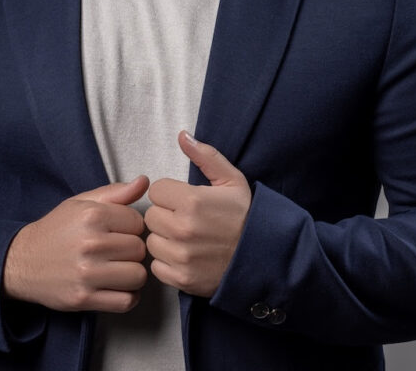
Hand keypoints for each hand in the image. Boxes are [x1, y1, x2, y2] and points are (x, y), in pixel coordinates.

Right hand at [2, 175, 149, 312]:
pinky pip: (126, 301)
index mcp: (93, 215)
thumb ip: (115, 192)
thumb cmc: (55, 230)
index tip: (117, 232)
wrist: (21, 262)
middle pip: (139, 250)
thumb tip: (144, 182)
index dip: (131, 227)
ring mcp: (87, 274)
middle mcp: (91, 244)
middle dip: (131, 251)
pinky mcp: (83, 298)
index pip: (138, 223)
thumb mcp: (81, 203)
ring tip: (117, 269)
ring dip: (131, 274)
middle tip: (114, 252)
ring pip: (138, 276)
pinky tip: (116, 287)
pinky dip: (127, 297)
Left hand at [145, 131, 251, 297]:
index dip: (170, 194)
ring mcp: (181, 256)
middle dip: (166, 216)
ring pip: (152, 241)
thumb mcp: (232, 180)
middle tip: (188, 220)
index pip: (156, 190)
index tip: (186, 201)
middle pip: (151, 216)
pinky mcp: (180, 278)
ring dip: (165, 239)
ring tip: (188, 239)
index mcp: (192, 201)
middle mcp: (182, 229)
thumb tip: (182, 136)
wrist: (264, 257)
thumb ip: (205, 156)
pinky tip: (187, 257)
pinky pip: (157, 266)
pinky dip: (168, 263)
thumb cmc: (246, 216)